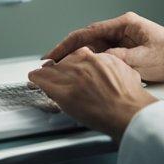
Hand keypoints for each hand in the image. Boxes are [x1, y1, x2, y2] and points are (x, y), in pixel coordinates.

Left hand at [27, 48, 157, 140]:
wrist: (127, 110)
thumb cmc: (129, 96)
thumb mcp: (125, 71)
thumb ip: (112, 66)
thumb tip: (109, 69)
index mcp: (96, 56)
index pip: (77, 53)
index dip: (73, 62)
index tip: (72, 67)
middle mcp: (81, 62)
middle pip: (63, 60)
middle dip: (60, 68)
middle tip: (58, 75)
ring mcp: (70, 75)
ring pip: (50, 68)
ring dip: (47, 73)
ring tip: (41, 76)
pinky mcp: (61, 90)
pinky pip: (41, 79)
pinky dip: (37, 79)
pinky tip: (33, 79)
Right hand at [43, 12, 163, 83]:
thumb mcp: (144, 57)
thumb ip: (121, 57)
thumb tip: (99, 60)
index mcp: (123, 24)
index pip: (89, 32)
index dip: (69, 43)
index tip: (54, 54)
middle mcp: (118, 29)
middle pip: (85, 39)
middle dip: (66, 51)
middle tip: (49, 63)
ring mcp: (119, 39)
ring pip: (90, 48)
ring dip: (75, 57)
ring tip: (58, 69)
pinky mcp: (121, 50)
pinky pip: (99, 55)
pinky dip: (87, 62)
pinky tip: (77, 70)